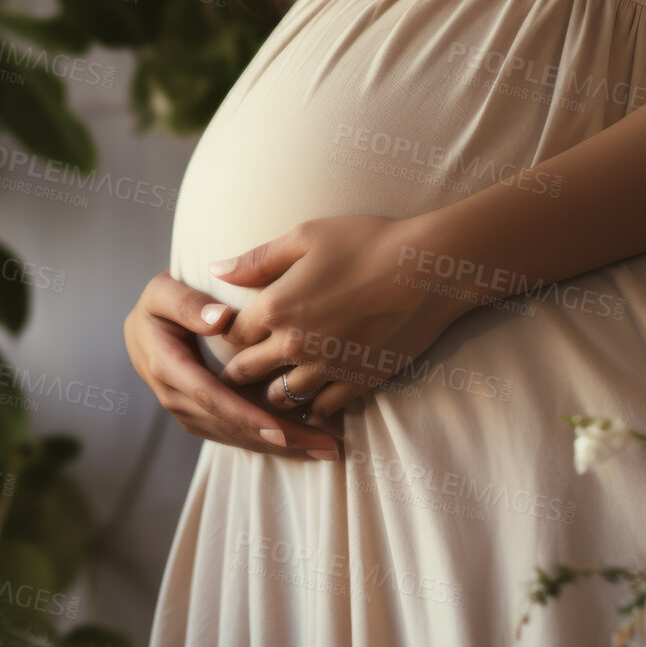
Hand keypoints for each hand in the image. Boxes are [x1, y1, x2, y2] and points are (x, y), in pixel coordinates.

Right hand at [123, 272, 341, 460]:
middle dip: (278, 440)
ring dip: (278, 446)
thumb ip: (188, 303)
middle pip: (230, 425)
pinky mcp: (197, 418)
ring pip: (234, 436)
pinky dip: (265, 440)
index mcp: (167, 367)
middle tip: (326, 446)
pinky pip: (232, 434)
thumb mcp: (162, 292)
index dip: (248, 417)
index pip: (212, 397)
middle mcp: (174, 397)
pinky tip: (298, 442)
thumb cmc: (157, 304)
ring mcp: (185, 412)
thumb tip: (222, 320)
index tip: (283, 432)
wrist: (142, 326)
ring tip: (323, 448)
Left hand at [213, 214, 471, 421]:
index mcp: (275, 307)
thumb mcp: (305, 237)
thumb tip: (216, 270)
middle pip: (247, 372)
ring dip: (273, 393)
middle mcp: (294, 345)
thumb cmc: (367, 242)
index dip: (229, 335)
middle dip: (240, 372)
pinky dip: (314, 408)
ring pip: (281, 398)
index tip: (234, 334)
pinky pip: (323, 409)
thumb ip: (257, 259)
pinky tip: (313, 402)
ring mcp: (326, 368)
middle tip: (240, 372)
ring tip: (274, 388)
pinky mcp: (358, 382)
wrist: (429, 268)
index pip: (231, 335)